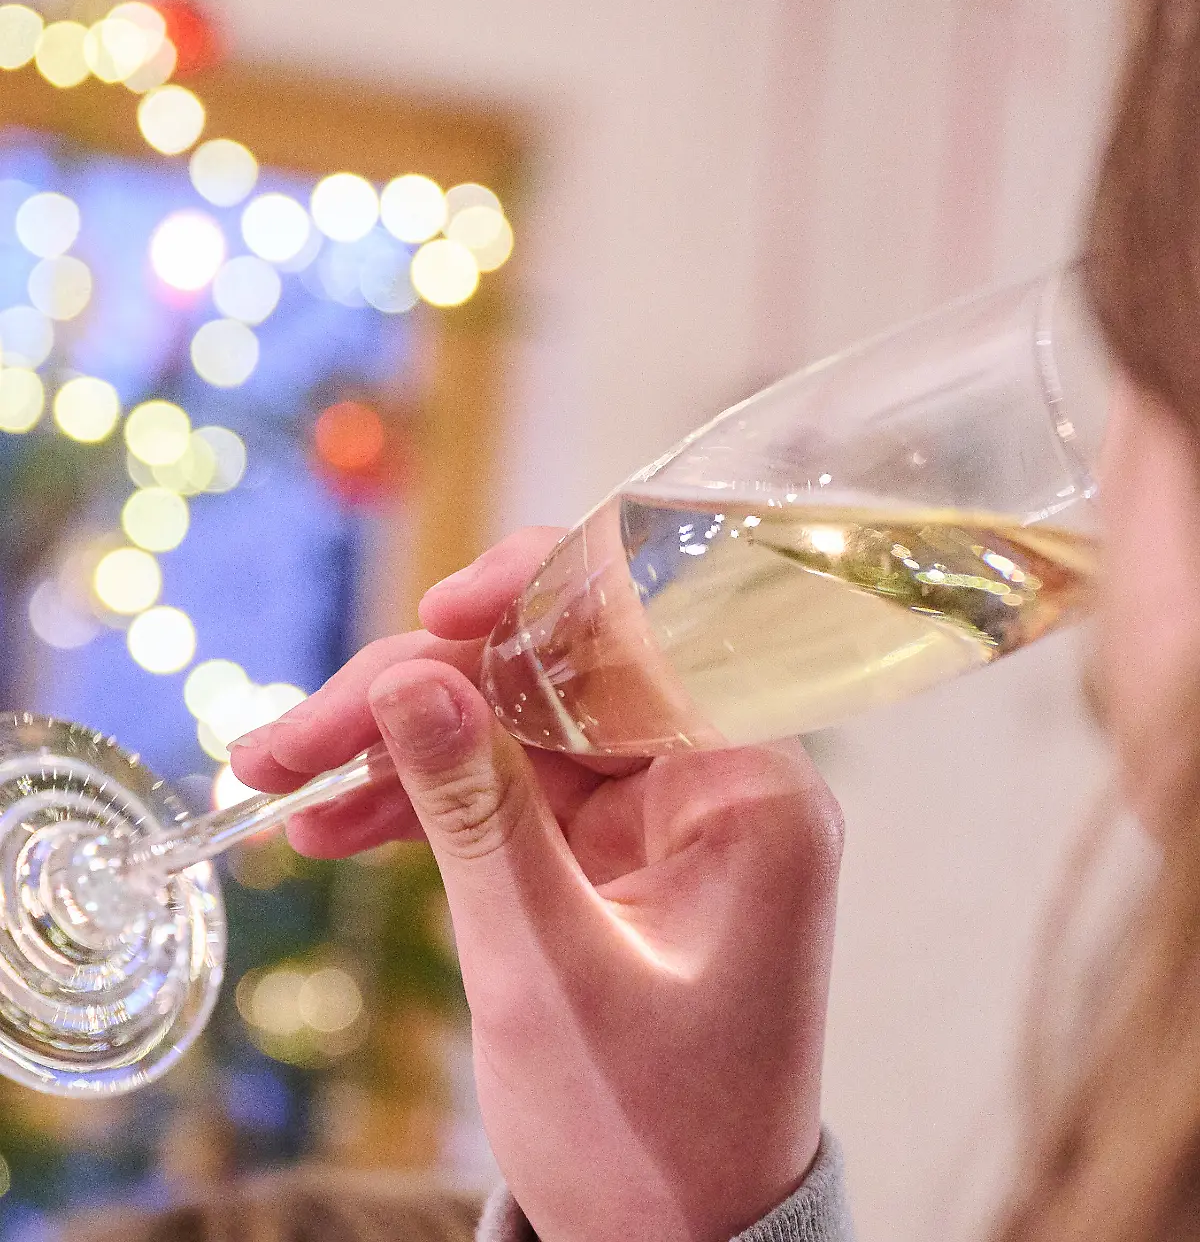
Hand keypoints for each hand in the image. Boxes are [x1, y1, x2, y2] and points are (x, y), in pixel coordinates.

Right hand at [231, 528, 843, 1241]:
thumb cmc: (648, 1134)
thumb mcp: (545, 971)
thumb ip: (477, 815)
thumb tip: (408, 677)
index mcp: (747, 790)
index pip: (640, 638)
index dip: (529, 601)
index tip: (428, 616)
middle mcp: (712, 778)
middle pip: (552, 678)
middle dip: (416, 696)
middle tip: (287, 738)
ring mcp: (656, 810)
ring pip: (512, 726)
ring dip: (396, 748)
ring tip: (276, 779)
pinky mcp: (608, 846)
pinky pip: (508, 787)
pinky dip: (422, 799)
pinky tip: (333, 822)